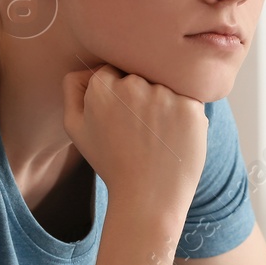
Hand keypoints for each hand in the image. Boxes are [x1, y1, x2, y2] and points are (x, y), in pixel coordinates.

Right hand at [61, 63, 206, 217]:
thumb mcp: (76, 128)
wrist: (147, 199)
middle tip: (139, 132)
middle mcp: (133, 84)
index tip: (121, 119)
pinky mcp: (191, 107)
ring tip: (157, 137)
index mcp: (102, 86)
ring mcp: (164, 94)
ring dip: (165, 105)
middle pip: (141, 75)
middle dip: (141, 97)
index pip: (114, 71)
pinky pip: (189, 99)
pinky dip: (184, 117)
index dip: (119, 95)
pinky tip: (175, 139)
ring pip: (166, 86)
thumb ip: (74, 89)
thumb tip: (87, 65)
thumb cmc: (111, 163)